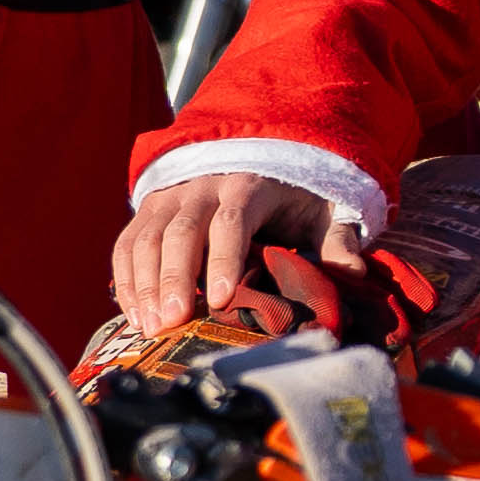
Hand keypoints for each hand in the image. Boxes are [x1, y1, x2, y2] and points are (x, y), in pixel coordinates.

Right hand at [115, 168, 362, 332]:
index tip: (221, 299)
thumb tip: (354, 274)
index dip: (224, 260)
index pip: (232, 222)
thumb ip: (337, 240)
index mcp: (247, 186)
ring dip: (145, 284)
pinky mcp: (147, 210)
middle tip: (173, 322)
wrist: (253, 154)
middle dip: (174, 278)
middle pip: (181, 232)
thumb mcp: (323, 210)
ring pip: (147, 238)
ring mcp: (169, 197)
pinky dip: (126, 279)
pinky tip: (134, 314)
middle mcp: (201, 187)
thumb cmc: (292, 196)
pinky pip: (127, 244)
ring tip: (150, 326)